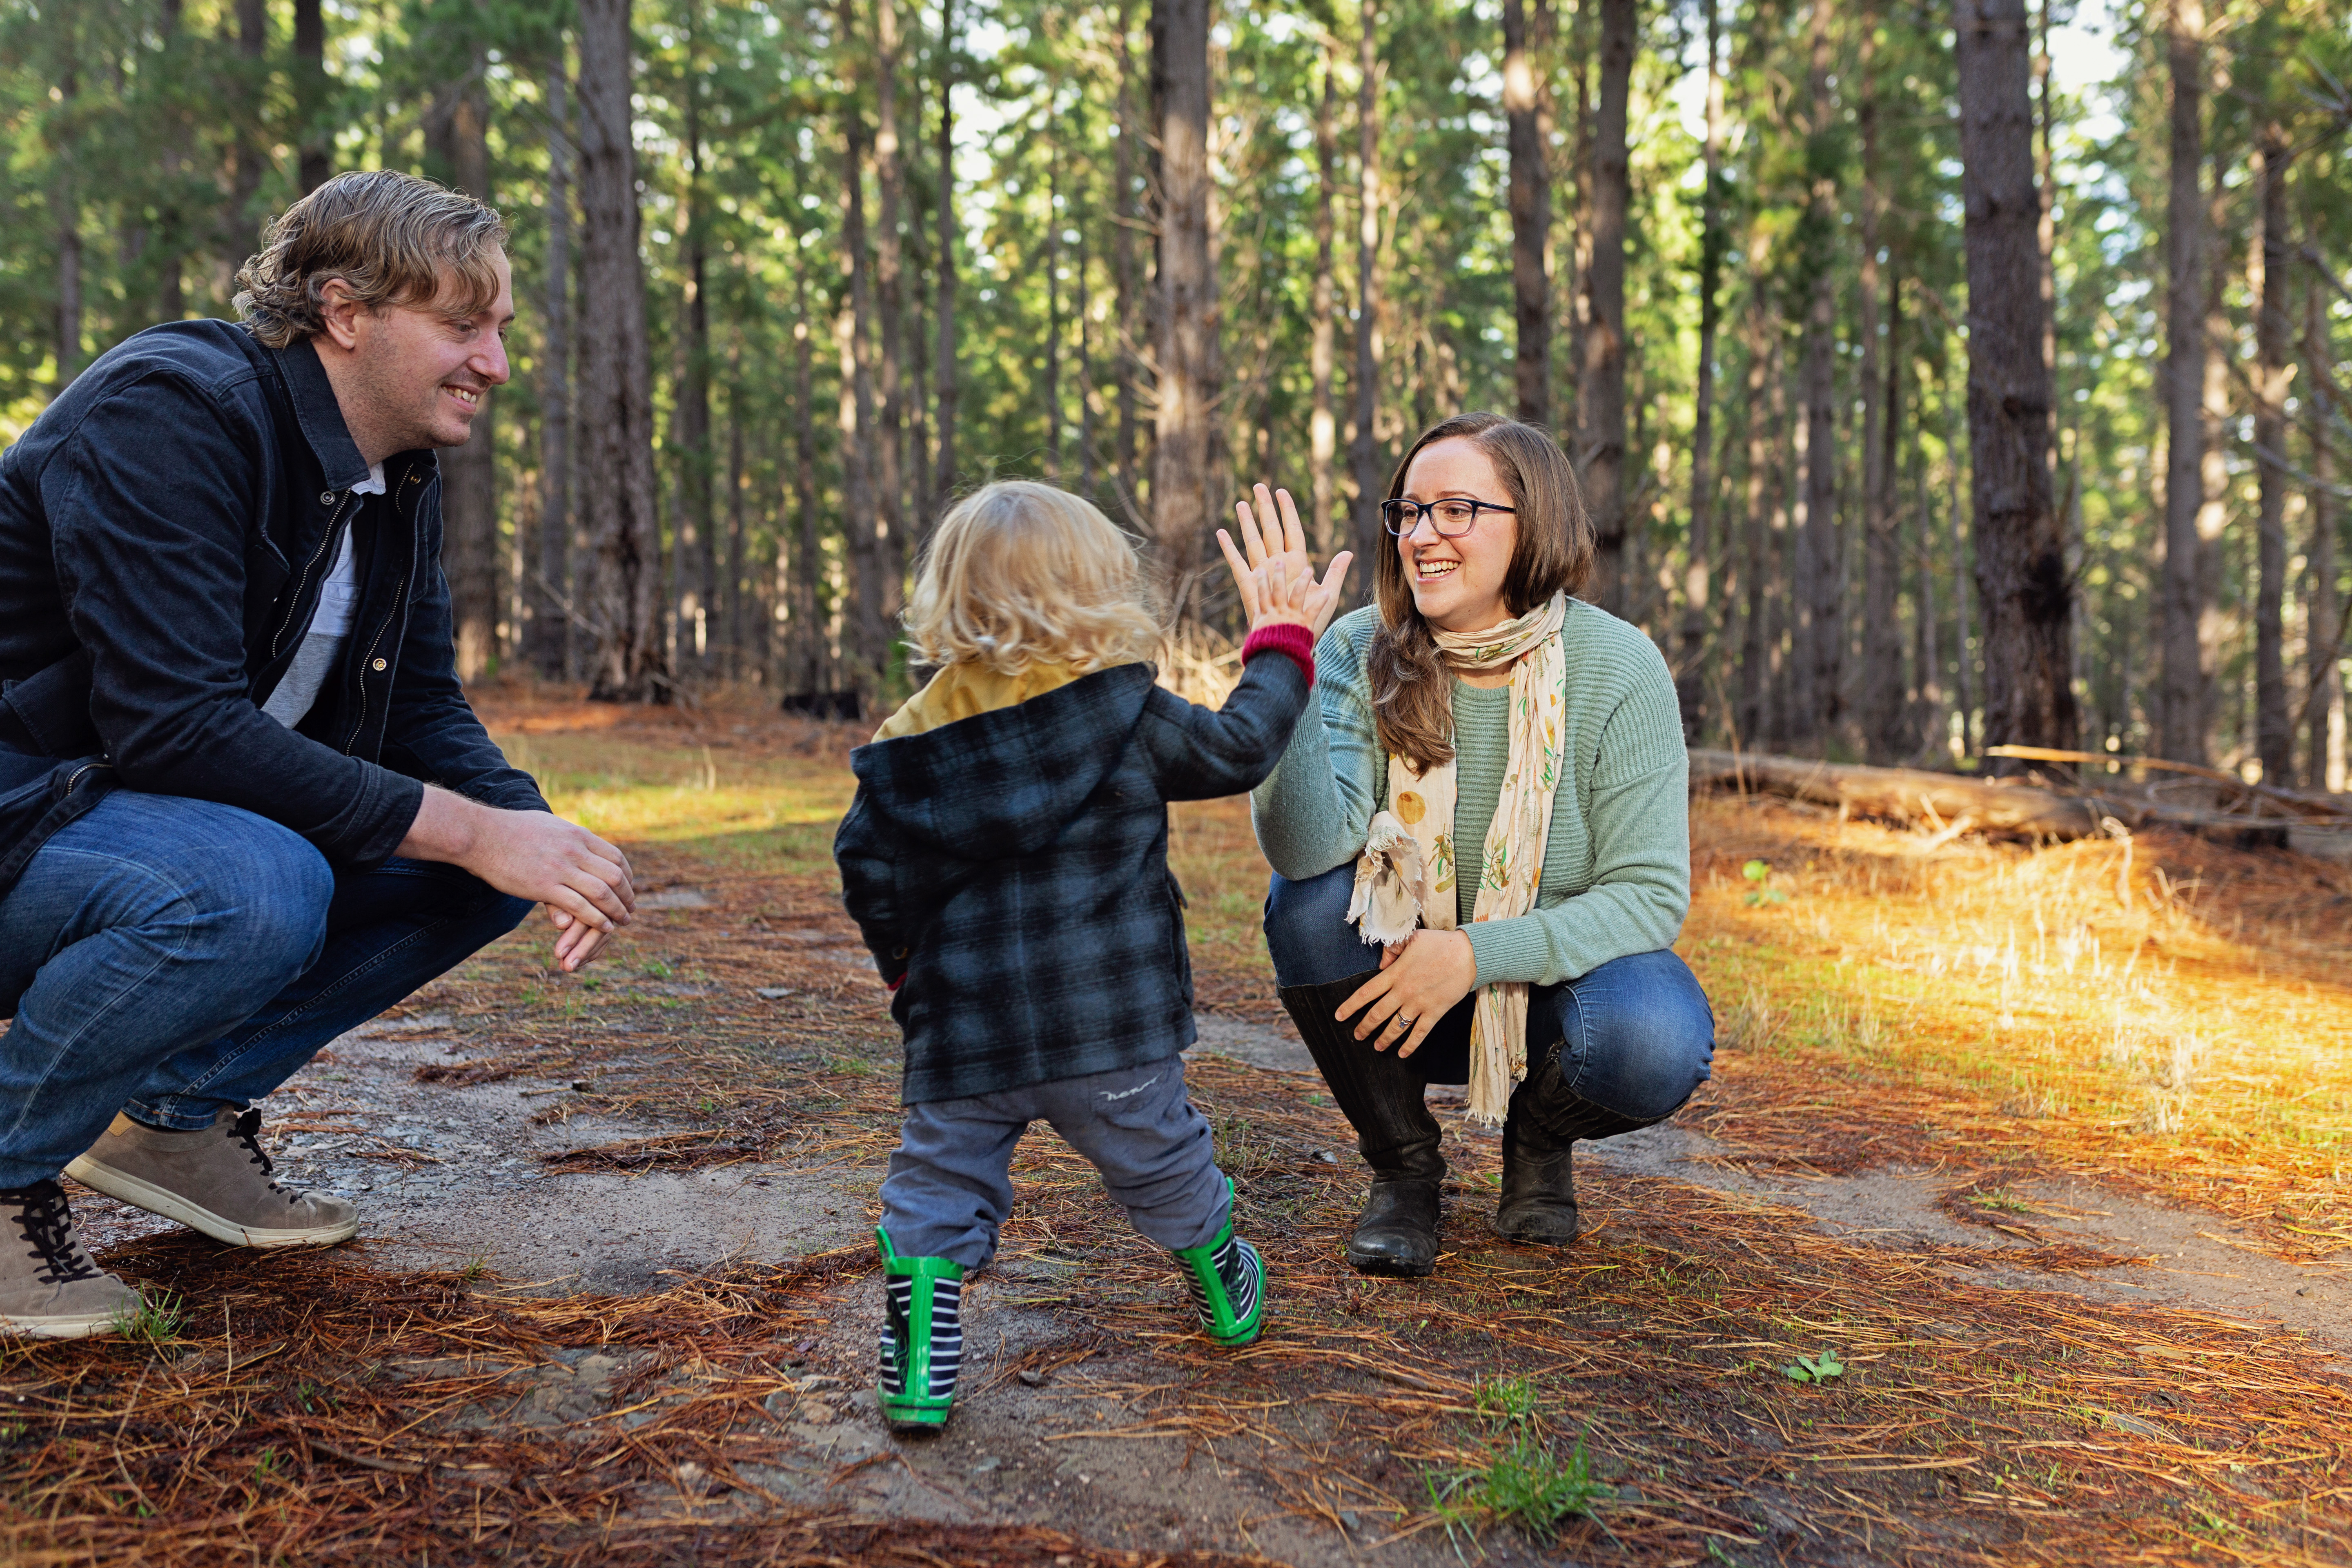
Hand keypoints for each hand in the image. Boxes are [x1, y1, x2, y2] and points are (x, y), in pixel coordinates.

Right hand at [399, 787, 635, 972]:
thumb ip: (568, 836)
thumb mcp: (549, 825)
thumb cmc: (510, 830)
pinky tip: (603, 927)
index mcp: (578, 835)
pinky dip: (597, 919)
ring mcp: (560, 868)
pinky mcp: (544, 886)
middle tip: (630, 909)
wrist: (479, 835)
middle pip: (615, 876)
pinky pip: (580, 906)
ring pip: (602, 893)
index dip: (627, 876)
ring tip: (622, 921)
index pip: (615, 857)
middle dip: (627, 895)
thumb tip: (579, 840)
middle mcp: (574, 850)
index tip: (628, 888)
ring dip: (617, 910)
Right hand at [1216, 483, 1351, 637]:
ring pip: (1253, 541)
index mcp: (1296, 562)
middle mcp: (1278, 563)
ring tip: (1241, 503)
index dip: (1287, 510)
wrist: (1290, 639)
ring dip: (1247, 522)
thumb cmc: (1309, 620)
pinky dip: (1229, 548)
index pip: (1291, 529)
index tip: (1281, 492)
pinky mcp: (1249, 584)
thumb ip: (1335, 572)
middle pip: (1270, 529)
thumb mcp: (1327, 595)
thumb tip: (1348, 552)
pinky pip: (1237, 562)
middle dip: (1265, 508)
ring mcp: (1262, 572)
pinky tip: (1222, 532)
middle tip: (1258, 486)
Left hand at [1339, 928, 1476, 1058]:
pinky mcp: (1435, 1012)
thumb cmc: (1440, 943)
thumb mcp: (1412, 938)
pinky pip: (1420, 1033)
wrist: (1469, 954)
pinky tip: (1402, 1054)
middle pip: (1377, 1014)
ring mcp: (1419, 1003)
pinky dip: (1410, 1045)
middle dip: (1364, 1028)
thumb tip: (1381, 962)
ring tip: (1376, 1047)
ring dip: (1383, 1039)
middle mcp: (1403, 991)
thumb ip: (1393, 949)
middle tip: (1356, 1036)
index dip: (1350, 1006)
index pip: (1366, 993)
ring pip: (1395, 1027)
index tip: (1339, 1016)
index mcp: (1395, 973)